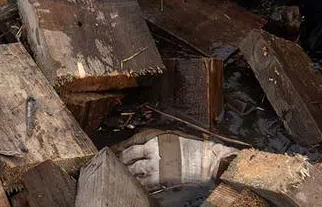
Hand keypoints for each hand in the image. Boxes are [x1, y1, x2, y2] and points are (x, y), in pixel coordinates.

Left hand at [120, 134, 238, 188]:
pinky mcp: (163, 184)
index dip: (119, 150)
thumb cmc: (193, 147)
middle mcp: (153, 154)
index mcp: (154, 141)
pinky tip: (136, 187)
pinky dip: (140, 187)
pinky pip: (146, 187)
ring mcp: (157, 171)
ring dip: (127, 176)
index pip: (129, 146)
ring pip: (134, 175)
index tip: (112, 152)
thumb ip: (153, 139)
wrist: (209, 161)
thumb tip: (137, 144)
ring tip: (121, 177)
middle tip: (113, 165)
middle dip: (121, 163)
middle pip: (128, 160)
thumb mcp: (171, 135)